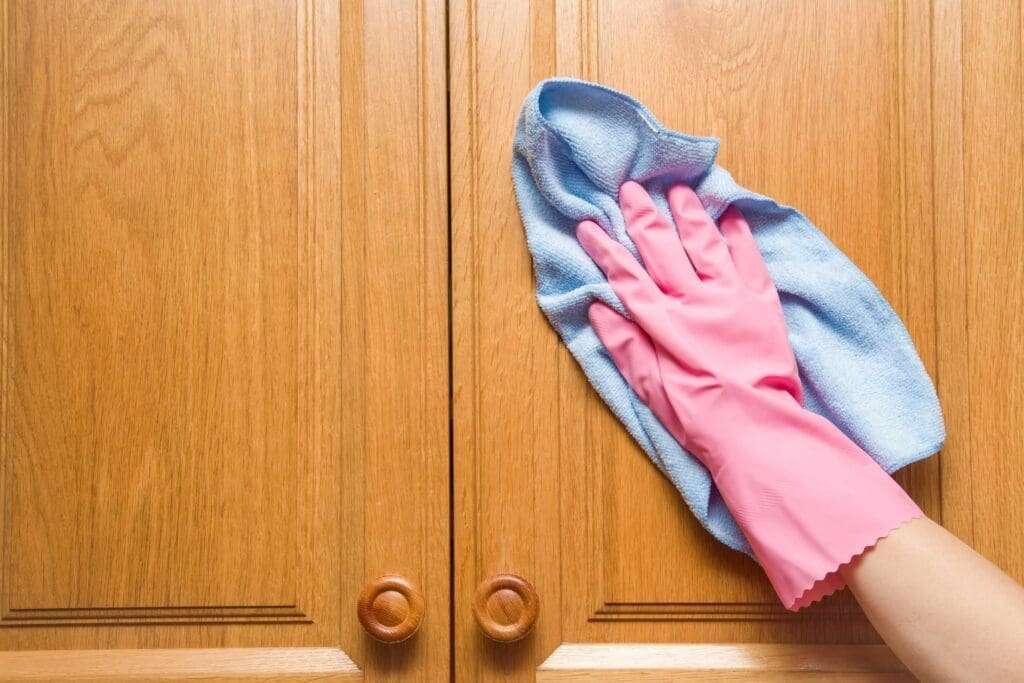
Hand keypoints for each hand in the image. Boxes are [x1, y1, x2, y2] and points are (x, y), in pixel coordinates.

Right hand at [577, 182, 800, 466]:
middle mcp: (694, 300)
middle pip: (663, 249)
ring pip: (705, 244)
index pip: (626, 276)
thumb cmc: (697, 416)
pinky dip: (739, 235)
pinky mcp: (762, 303)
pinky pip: (749, 259)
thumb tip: (599, 308)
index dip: (605, 249)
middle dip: (643, 217)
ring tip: (678, 190)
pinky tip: (731, 216)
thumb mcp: (649, 388)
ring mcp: (730, 297)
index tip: (589, 225)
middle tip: (630, 189)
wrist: (757, 428)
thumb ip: (624, 345)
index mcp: (662, 323)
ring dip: (689, 215)